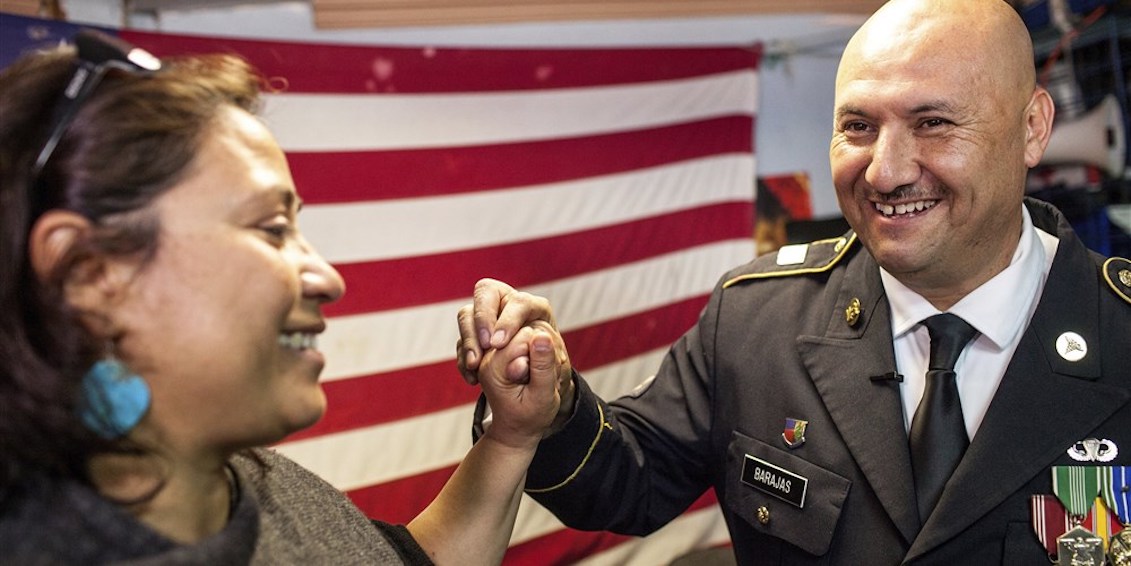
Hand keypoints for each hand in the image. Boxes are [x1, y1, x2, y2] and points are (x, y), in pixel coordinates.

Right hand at [456, 278, 556, 384]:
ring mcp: (489, 318)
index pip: (520, 301)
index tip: (499, 345)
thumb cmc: (551, 371)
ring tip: (475, 365)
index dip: (508, 320)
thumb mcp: (556, 366)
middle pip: (486, 292)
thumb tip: (540, 341)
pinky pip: (461, 339)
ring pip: (467, 313)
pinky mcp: (475, 335)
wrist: (541, 383)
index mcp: (534, 307)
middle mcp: (509, 305)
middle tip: (486, 346)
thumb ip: (548, 356)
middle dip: (482, 319)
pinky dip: (464, 358)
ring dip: (468, 339)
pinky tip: (473, 378)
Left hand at [477, 321, 573, 447]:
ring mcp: (496, 352)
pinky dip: (539, 354)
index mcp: (493, 367)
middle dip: (543, 353)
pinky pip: (528, 338)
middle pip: (527, 331)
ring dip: (542, 354)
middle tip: (544, 379)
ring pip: (530, 332)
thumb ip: (542, 366)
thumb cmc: (529, 417)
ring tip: (539, 378)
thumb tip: (542, 336)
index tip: (543, 379)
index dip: (544, 355)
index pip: (526, 338)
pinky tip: (536, 372)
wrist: (516, 427)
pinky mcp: (504, 351)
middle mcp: (489, 355)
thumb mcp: (542, 397)